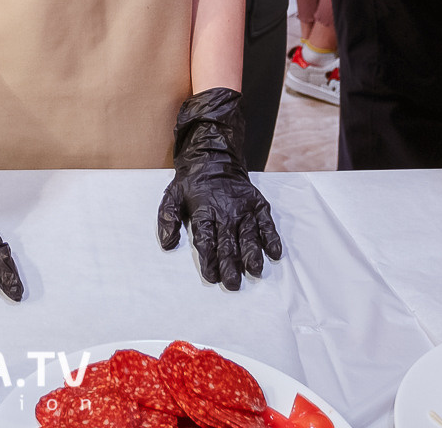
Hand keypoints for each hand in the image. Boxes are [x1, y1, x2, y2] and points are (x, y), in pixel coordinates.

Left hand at [157, 88, 282, 289]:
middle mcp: (226, 210)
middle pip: (228, 241)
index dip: (209, 259)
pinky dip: (272, 237)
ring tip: (254, 271)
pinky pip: (267, 223)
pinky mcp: (258, 204)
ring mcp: (244, 208)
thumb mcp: (172, 196)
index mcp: (204, 210)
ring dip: (252, 254)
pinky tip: (275, 253)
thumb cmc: (191, 184)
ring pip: (249, 234)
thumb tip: (167, 244)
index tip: (212, 276)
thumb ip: (168, 219)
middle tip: (233, 284)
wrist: (214, 157)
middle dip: (230, 264)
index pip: (206, 239)